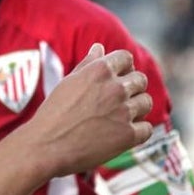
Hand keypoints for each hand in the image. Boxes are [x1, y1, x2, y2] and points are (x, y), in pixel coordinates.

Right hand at [24, 44, 151, 177]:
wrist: (46, 147)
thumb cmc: (53, 113)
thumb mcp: (68, 82)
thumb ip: (88, 64)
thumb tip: (99, 47)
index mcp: (100, 70)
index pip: (126, 58)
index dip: (123, 67)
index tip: (117, 78)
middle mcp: (115, 87)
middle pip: (140, 79)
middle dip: (132, 87)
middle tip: (117, 101)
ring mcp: (124, 111)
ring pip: (146, 102)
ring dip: (137, 108)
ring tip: (119, 117)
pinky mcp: (128, 135)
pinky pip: (147, 128)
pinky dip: (138, 131)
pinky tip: (124, 133)